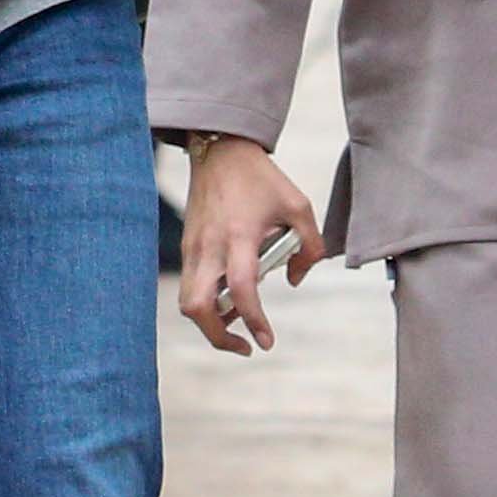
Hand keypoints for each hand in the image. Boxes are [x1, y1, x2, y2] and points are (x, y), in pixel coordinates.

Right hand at [176, 137, 328, 354]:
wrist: (220, 149)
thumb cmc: (261, 179)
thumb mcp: (299, 206)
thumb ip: (309, 247)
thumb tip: (293, 280)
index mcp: (239, 236)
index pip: (242, 289)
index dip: (254, 320)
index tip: (266, 342)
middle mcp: (210, 246)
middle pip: (197, 307)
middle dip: (218, 336)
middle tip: (244, 346)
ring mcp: (193, 247)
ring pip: (188, 300)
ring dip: (211, 321)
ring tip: (240, 320)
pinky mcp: (187, 244)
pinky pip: (190, 284)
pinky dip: (207, 300)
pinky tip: (230, 295)